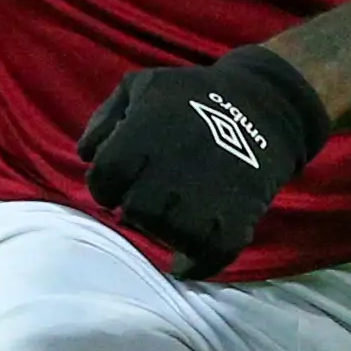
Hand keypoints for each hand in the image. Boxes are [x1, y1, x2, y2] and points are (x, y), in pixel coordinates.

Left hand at [78, 44, 331, 279]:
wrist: (264, 104)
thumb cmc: (193, 94)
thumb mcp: (142, 86)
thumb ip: (105, 118)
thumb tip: (86, 154)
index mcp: (142, 137)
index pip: (102, 180)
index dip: (105, 184)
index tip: (120, 181)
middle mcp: (169, 171)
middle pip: (132, 211)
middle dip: (135, 206)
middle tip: (150, 197)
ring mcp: (203, 197)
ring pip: (165, 234)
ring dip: (163, 230)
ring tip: (170, 217)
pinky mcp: (235, 217)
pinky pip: (209, 255)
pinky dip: (194, 264)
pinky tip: (184, 260)